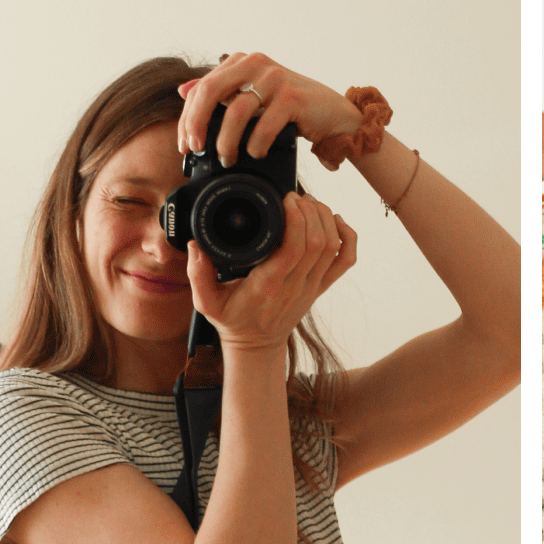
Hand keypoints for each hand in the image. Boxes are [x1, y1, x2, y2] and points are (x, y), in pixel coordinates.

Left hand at [176, 52, 363, 164]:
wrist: (335, 115)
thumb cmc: (293, 108)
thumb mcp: (253, 95)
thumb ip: (223, 91)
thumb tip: (183, 90)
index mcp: (242, 62)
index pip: (202, 87)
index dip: (188, 117)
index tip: (186, 143)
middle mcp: (256, 64)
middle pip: (211, 92)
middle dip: (196, 124)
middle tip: (196, 149)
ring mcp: (275, 79)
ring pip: (237, 112)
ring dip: (227, 141)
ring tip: (227, 159)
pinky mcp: (293, 97)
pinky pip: (265, 125)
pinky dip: (256, 144)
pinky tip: (256, 154)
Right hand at [186, 191, 356, 353]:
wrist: (257, 346)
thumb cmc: (233, 321)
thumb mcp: (205, 302)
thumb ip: (196, 274)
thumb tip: (195, 245)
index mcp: (268, 284)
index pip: (294, 247)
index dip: (296, 218)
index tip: (286, 199)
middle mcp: (295, 284)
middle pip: (318, 241)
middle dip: (312, 211)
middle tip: (297, 196)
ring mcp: (312, 286)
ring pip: (333, 247)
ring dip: (326, 218)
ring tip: (311, 203)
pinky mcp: (321, 287)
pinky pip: (346, 261)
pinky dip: (348, 238)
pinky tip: (336, 222)